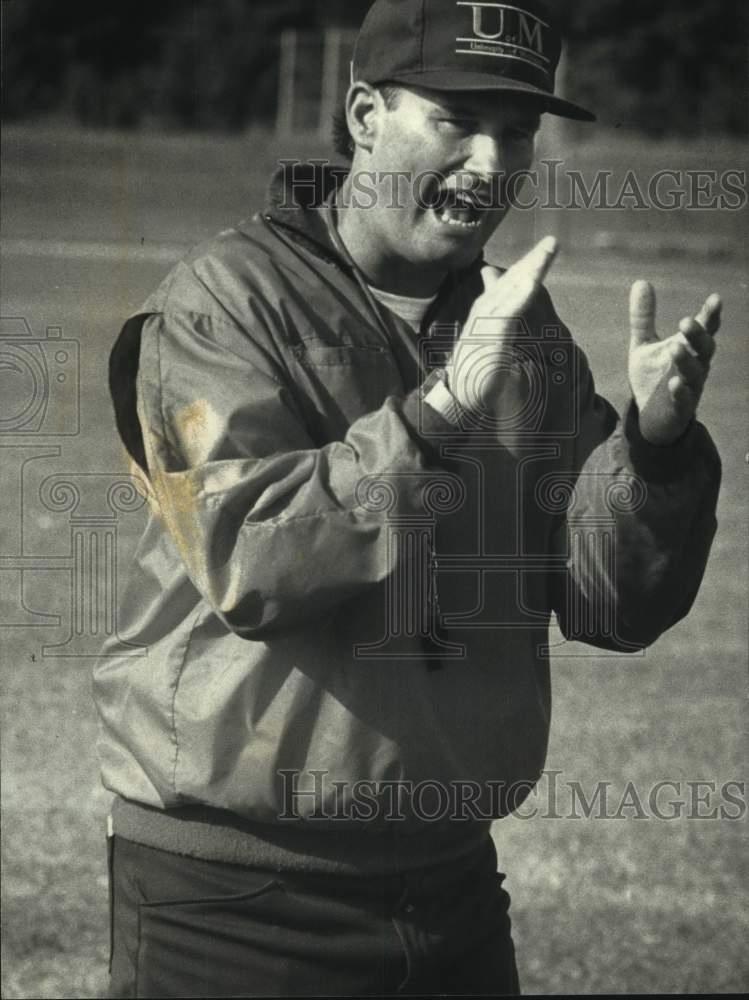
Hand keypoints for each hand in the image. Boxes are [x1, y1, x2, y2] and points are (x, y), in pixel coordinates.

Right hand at [448, 236, 557, 413]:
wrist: (454, 404)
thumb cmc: (472, 380)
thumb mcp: (488, 352)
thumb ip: (498, 332)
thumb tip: (504, 332)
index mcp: (484, 321)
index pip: (505, 289)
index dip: (521, 270)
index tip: (541, 253)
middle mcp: (482, 320)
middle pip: (508, 284)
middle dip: (530, 262)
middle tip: (552, 242)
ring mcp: (483, 329)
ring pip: (508, 293)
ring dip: (528, 271)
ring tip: (547, 252)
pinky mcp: (488, 341)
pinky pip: (506, 314)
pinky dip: (519, 297)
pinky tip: (533, 282)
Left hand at [629, 281, 720, 445]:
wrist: (649, 416)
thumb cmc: (652, 376)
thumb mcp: (644, 345)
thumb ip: (643, 318)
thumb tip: (641, 281)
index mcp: (689, 348)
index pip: (704, 329)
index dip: (710, 315)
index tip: (715, 299)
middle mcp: (695, 366)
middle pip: (704, 348)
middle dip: (698, 335)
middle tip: (686, 322)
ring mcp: (690, 388)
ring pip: (694, 373)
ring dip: (686, 360)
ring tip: (675, 347)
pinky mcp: (680, 409)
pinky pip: (684, 400)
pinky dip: (680, 391)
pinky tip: (674, 383)